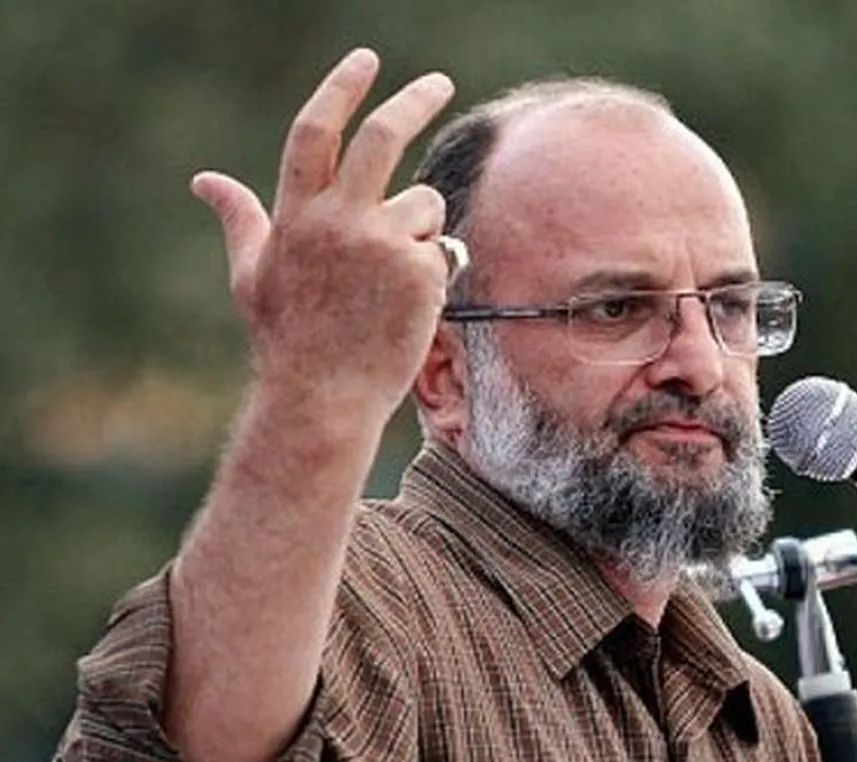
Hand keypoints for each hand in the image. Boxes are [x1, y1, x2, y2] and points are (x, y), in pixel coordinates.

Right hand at [192, 49, 455, 420]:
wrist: (325, 397)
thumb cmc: (288, 340)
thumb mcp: (252, 275)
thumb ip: (240, 219)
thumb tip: (204, 180)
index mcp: (296, 215)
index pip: (317, 131)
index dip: (342, 88)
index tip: (366, 59)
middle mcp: (338, 220)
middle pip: (384, 137)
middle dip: (415, 100)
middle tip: (439, 81)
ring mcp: (382, 244)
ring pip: (424, 204)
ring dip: (419, 230)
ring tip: (391, 282)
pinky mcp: (420, 271)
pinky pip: (442, 247)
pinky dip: (433, 270)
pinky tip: (407, 305)